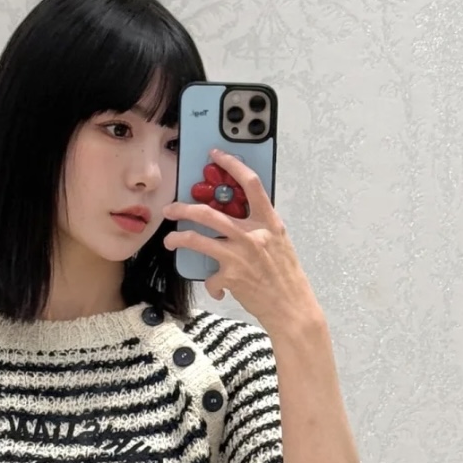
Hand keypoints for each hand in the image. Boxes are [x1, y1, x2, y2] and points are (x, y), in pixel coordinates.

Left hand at [162, 147, 321, 332]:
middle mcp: (253, 235)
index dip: (232, 164)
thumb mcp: (279, 243)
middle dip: (183, 208)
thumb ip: (259, 227)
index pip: (251, 183)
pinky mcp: (231, 277)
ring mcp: (240, 255)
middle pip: (209, 212)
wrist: (292, 308)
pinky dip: (211, 283)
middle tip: (171, 209)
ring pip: (197, 239)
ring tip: (170, 240)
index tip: (216, 154)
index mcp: (269, 223)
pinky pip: (210, 276)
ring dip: (178, 238)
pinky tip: (216, 287)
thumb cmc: (286, 276)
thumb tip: (236, 215)